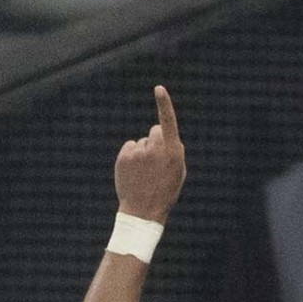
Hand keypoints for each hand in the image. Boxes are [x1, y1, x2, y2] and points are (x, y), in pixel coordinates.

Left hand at [114, 85, 186, 223]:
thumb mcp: (178, 173)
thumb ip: (174, 151)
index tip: (159, 88)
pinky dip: (132, 157)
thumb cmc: (165, 193)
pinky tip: (134, 172)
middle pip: (155, 130)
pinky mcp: (124, 156)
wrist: (143, 212)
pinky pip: (130, 147)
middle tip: (156, 163)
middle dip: (156, 141)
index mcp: (172, 154)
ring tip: (144, 174)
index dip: (164, 104)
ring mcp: (138, 152)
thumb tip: (166, 134)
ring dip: (143, 153)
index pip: (168, 123)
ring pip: (142, 142)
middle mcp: (155, 149)